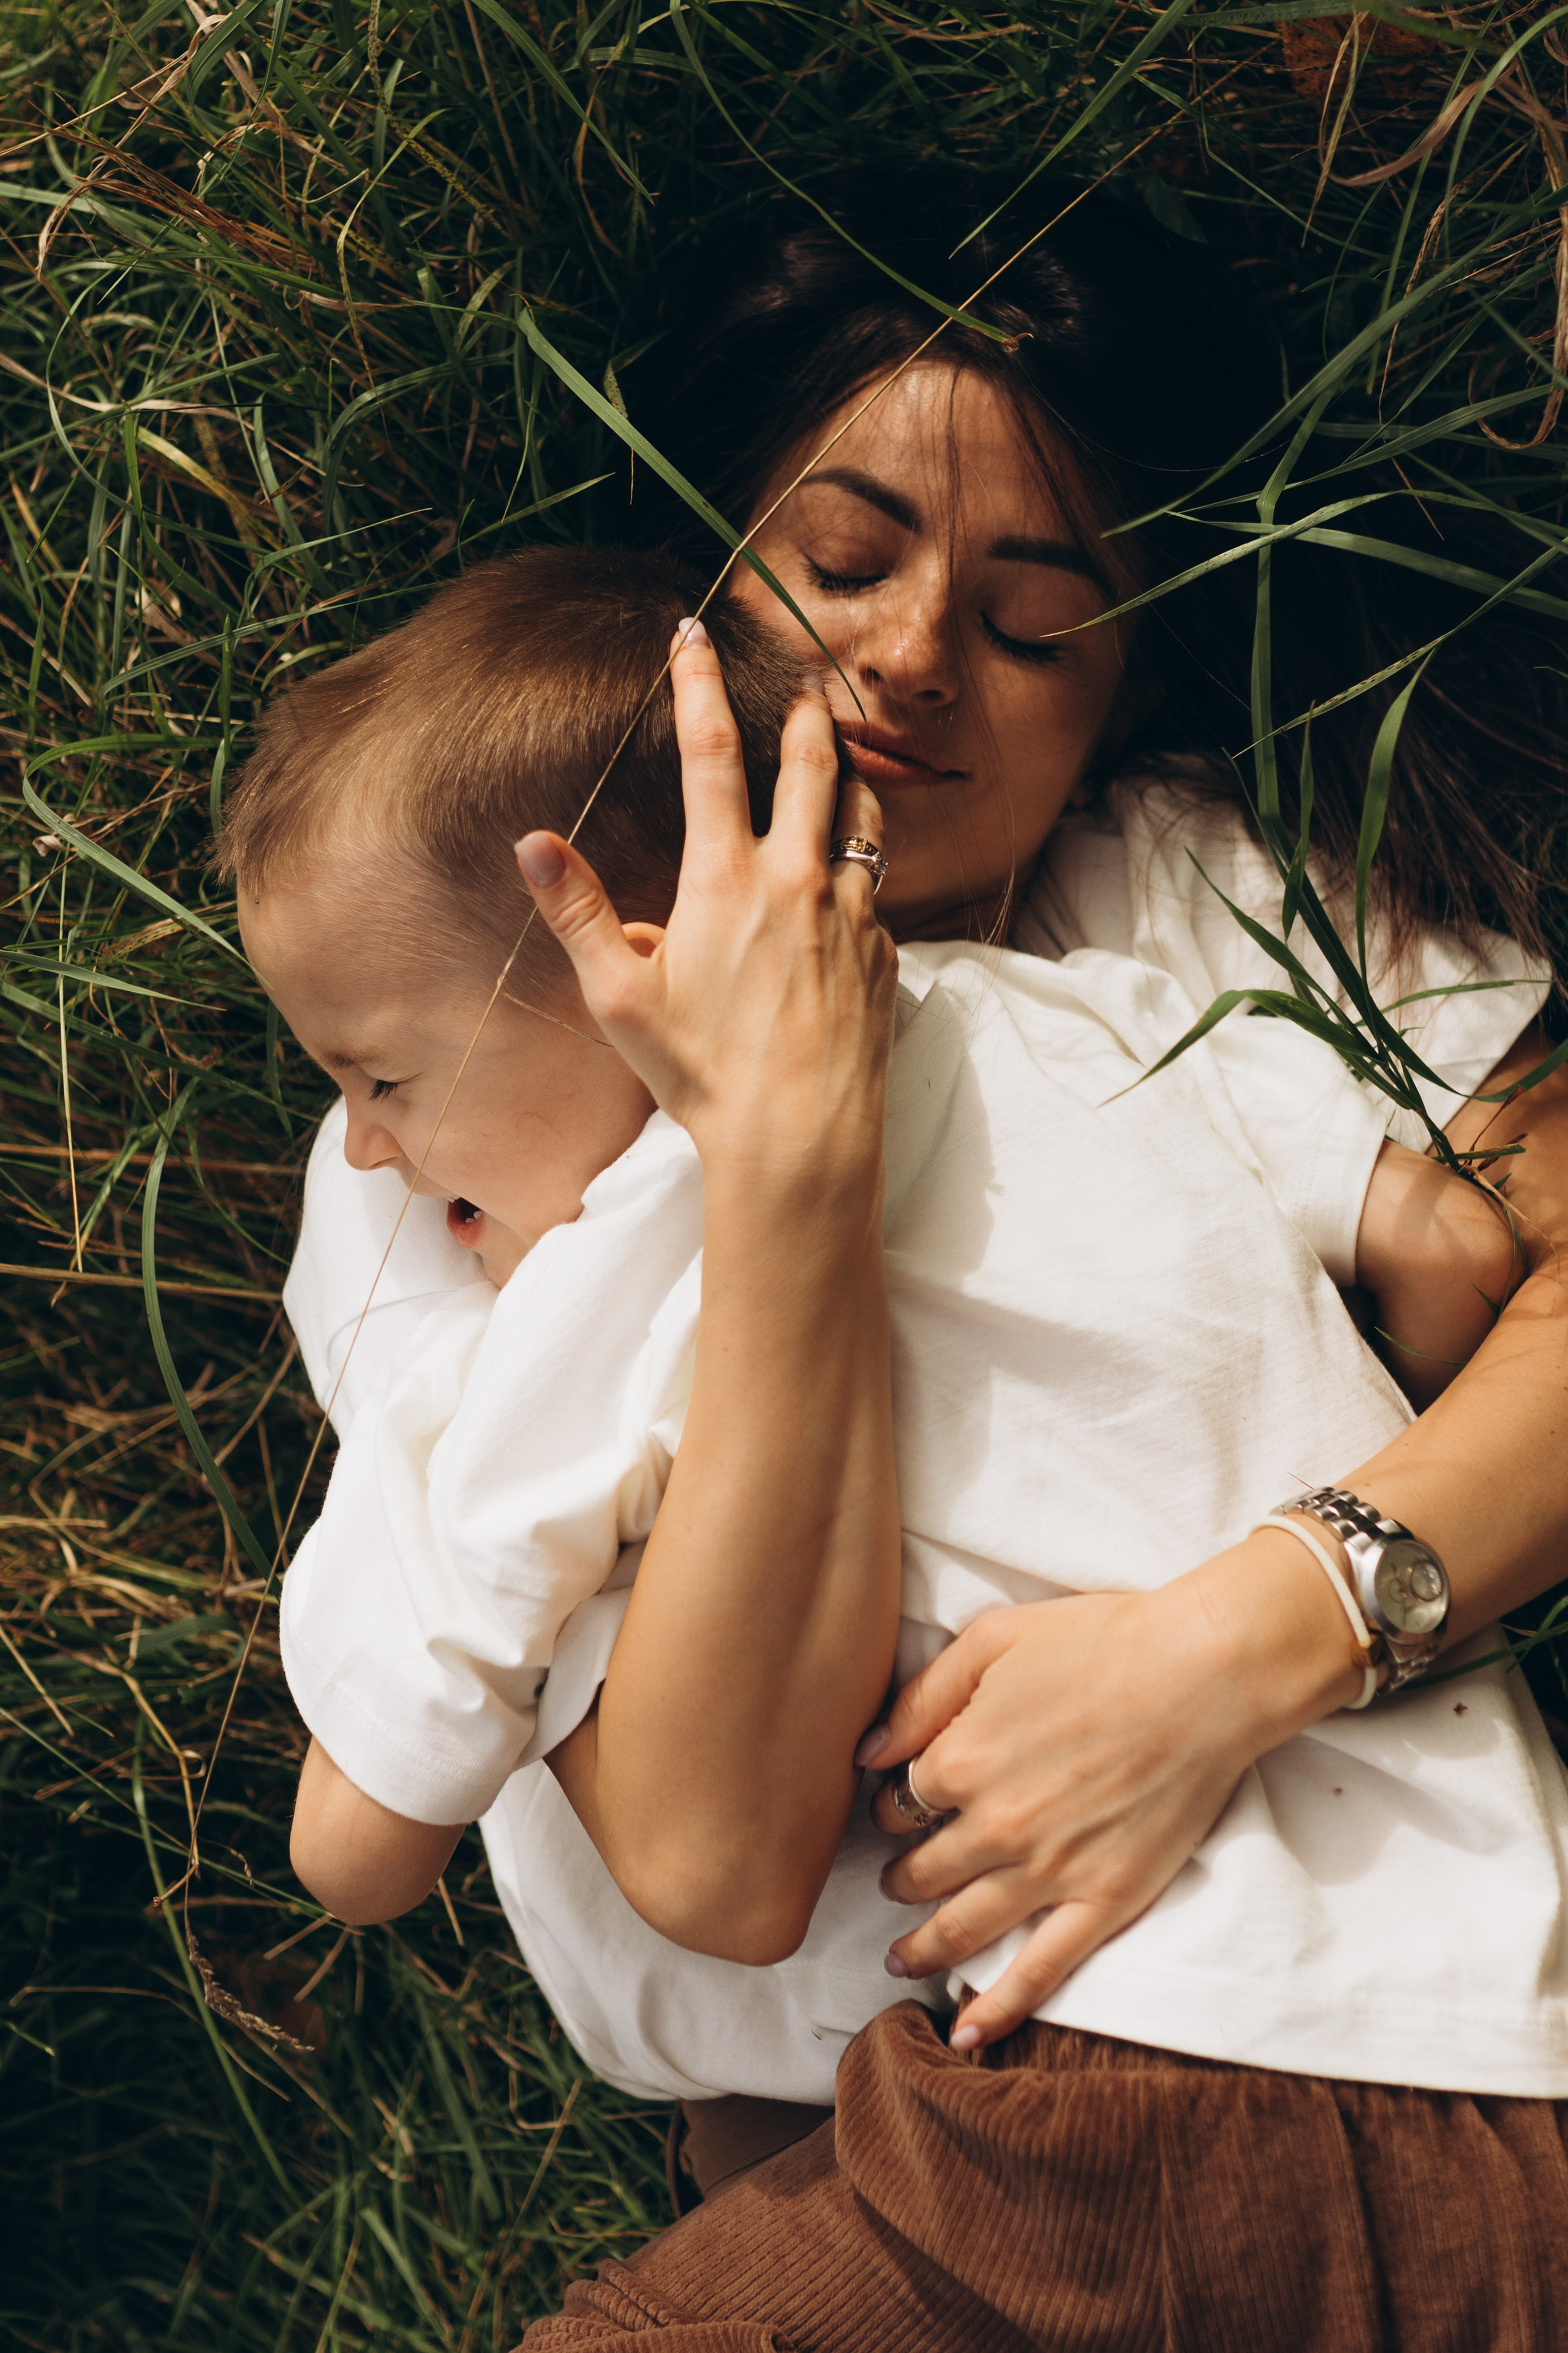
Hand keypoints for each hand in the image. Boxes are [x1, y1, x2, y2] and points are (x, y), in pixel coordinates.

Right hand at [514, 620, 895, 1194]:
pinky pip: (878, 889)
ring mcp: (849, 914)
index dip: (697, 683)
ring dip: (853, 776)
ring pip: (863, 816)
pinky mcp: (883, 953)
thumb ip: (578, 912)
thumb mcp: (620, 996)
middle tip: (804, 681)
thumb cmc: (701, 1074)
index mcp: (724, 879)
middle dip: (805, 712)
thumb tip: (530, 844)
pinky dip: (865, 864)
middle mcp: (796, 881)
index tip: (692, 633)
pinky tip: (853, 875)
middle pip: (812, 764)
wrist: (796, 1138)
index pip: (709, 752)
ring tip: (844, 755)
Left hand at [862, 1531, 1363, 2048]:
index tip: (902, 1801)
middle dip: (901, 1874)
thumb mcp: (995, 1638)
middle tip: (895, 1877)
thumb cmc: (1103, 1640)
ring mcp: (1050, 1871)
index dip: (896, 1801)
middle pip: (923, 1867)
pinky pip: (1040, 1969)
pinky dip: (999, 2008)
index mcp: (960, 1758)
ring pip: (964, 1925)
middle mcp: (994, 1826)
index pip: (901, 1798)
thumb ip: (923, 1697)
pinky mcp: (1106, 1900)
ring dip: (923, 1945)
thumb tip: (866, 1752)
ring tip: (900, 1956)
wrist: (1206, 1671)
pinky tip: (966, 2036)